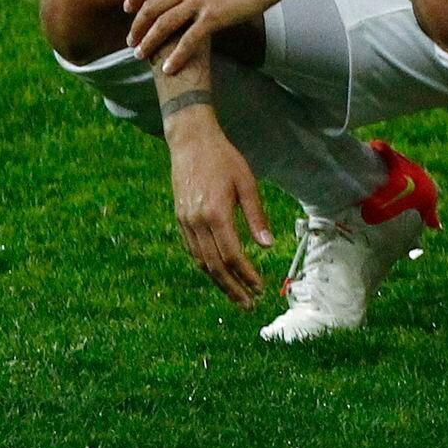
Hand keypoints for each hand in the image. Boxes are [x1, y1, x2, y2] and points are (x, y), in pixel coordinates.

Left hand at [127, 0, 286, 75]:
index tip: (127, 8)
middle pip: (151, 7)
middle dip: (137, 26)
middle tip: (131, 41)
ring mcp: (199, 1)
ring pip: (163, 25)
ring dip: (149, 42)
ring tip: (141, 55)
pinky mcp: (214, 17)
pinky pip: (188, 41)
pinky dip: (176, 57)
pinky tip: (169, 69)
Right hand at [164, 114, 275, 305]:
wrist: (191, 143)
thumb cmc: (225, 160)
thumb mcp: (248, 183)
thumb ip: (257, 216)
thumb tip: (268, 245)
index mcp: (216, 214)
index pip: (233, 255)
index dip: (247, 275)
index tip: (261, 288)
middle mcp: (197, 223)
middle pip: (215, 266)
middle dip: (232, 288)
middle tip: (249, 304)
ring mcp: (185, 223)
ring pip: (201, 262)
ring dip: (219, 281)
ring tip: (236, 295)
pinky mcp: (180, 220)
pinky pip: (193, 251)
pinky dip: (206, 266)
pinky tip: (218, 273)